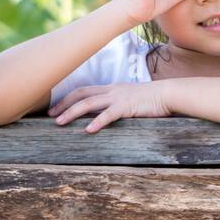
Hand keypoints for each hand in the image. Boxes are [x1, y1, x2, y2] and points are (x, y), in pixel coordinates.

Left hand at [48, 82, 173, 131]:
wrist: (168, 94)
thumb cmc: (151, 99)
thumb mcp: (130, 99)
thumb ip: (117, 104)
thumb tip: (105, 114)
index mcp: (111, 89)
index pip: (83, 90)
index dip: (67, 99)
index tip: (55, 109)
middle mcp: (111, 90)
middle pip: (81, 95)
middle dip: (63, 105)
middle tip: (50, 116)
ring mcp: (118, 98)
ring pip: (89, 104)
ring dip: (72, 113)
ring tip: (60, 123)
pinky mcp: (127, 107)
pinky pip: (109, 115)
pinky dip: (97, 122)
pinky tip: (88, 131)